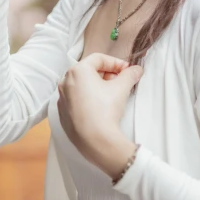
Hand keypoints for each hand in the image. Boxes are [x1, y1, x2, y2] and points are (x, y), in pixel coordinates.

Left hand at [57, 53, 143, 171]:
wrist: (96, 141)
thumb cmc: (106, 110)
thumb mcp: (121, 88)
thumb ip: (130, 75)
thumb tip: (137, 70)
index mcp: (77, 71)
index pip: (99, 59)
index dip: (116, 62)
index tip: (127, 70)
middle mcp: (65, 82)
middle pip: (89, 71)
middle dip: (107, 74)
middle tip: (120, 82)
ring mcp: (62, 98)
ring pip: (82, 85)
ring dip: (97, 86)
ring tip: (111, 95)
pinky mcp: (63, 113)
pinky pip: (76, 100)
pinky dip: (88, 99)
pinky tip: (100, 108)